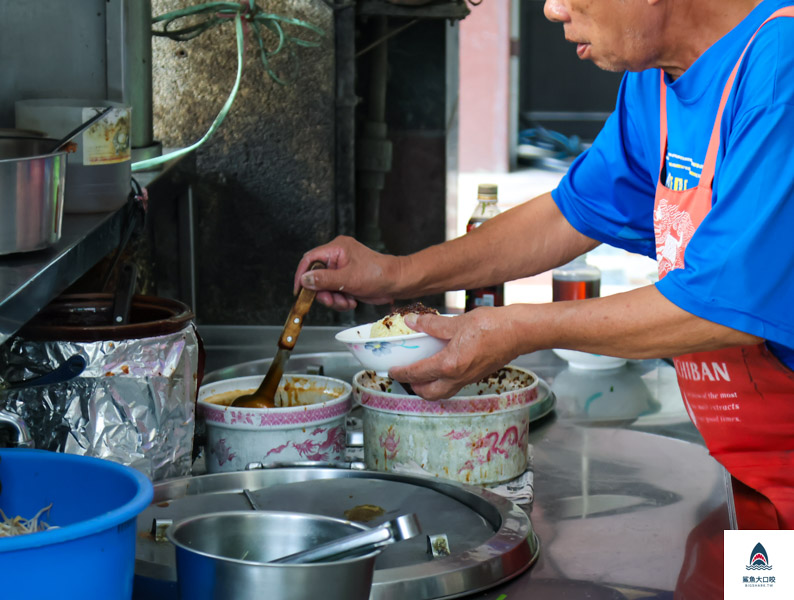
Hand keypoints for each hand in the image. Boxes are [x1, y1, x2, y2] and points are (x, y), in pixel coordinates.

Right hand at [294, 236, 398, 309]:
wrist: (396, 284)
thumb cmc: (379, 274)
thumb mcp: (348, 278)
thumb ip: (324, 279)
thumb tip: (305, 279)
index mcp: (337, 248)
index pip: (310, 259)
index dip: (302, 275)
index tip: (299, 290)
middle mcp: (337, 256)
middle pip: (316, 277)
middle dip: (324, 292)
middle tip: (332, 300)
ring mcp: (341, 269)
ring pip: (325, 288)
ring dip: (333, 299)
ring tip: (346, 301)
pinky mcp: (346, 280)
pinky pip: (334, 292)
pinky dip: (340, 300)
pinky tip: (351, 301)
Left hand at [389, 308, 522, 400]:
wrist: (519, 332)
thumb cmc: (493, 326)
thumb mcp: (457, 322)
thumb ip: (432, 324)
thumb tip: (413, 321)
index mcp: (449, 365)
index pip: (418, 374)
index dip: (401, 373)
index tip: (392, 370)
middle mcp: (458, 377)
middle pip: (429, 393)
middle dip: (414, 387)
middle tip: (405, 375)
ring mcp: (469, 379)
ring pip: (442, 393)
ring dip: (429, 388)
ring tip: (421, 376)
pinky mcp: (477, 376)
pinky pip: (454, 386)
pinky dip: (443, 383)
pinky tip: (442, 368)